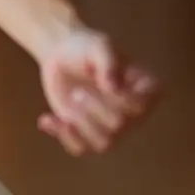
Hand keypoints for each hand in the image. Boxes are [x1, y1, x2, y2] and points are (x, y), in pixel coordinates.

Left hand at [36, 26, 158, 155]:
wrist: (62, 54)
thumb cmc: (86, 47)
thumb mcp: (99, 46)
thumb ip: (108, 63)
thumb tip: (114, 89)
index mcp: (146, 89)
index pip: (140, 106)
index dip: (119, 100)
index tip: (103, 84)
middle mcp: (134, 114)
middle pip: (119, 125)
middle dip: (94, 107)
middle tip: (78, 92)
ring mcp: (112, 128)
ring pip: (103, 143)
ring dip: (80, 123)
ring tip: (70, 101)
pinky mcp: (88, 135)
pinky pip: (80, 149)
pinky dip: (62, 135)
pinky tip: (48, 119)